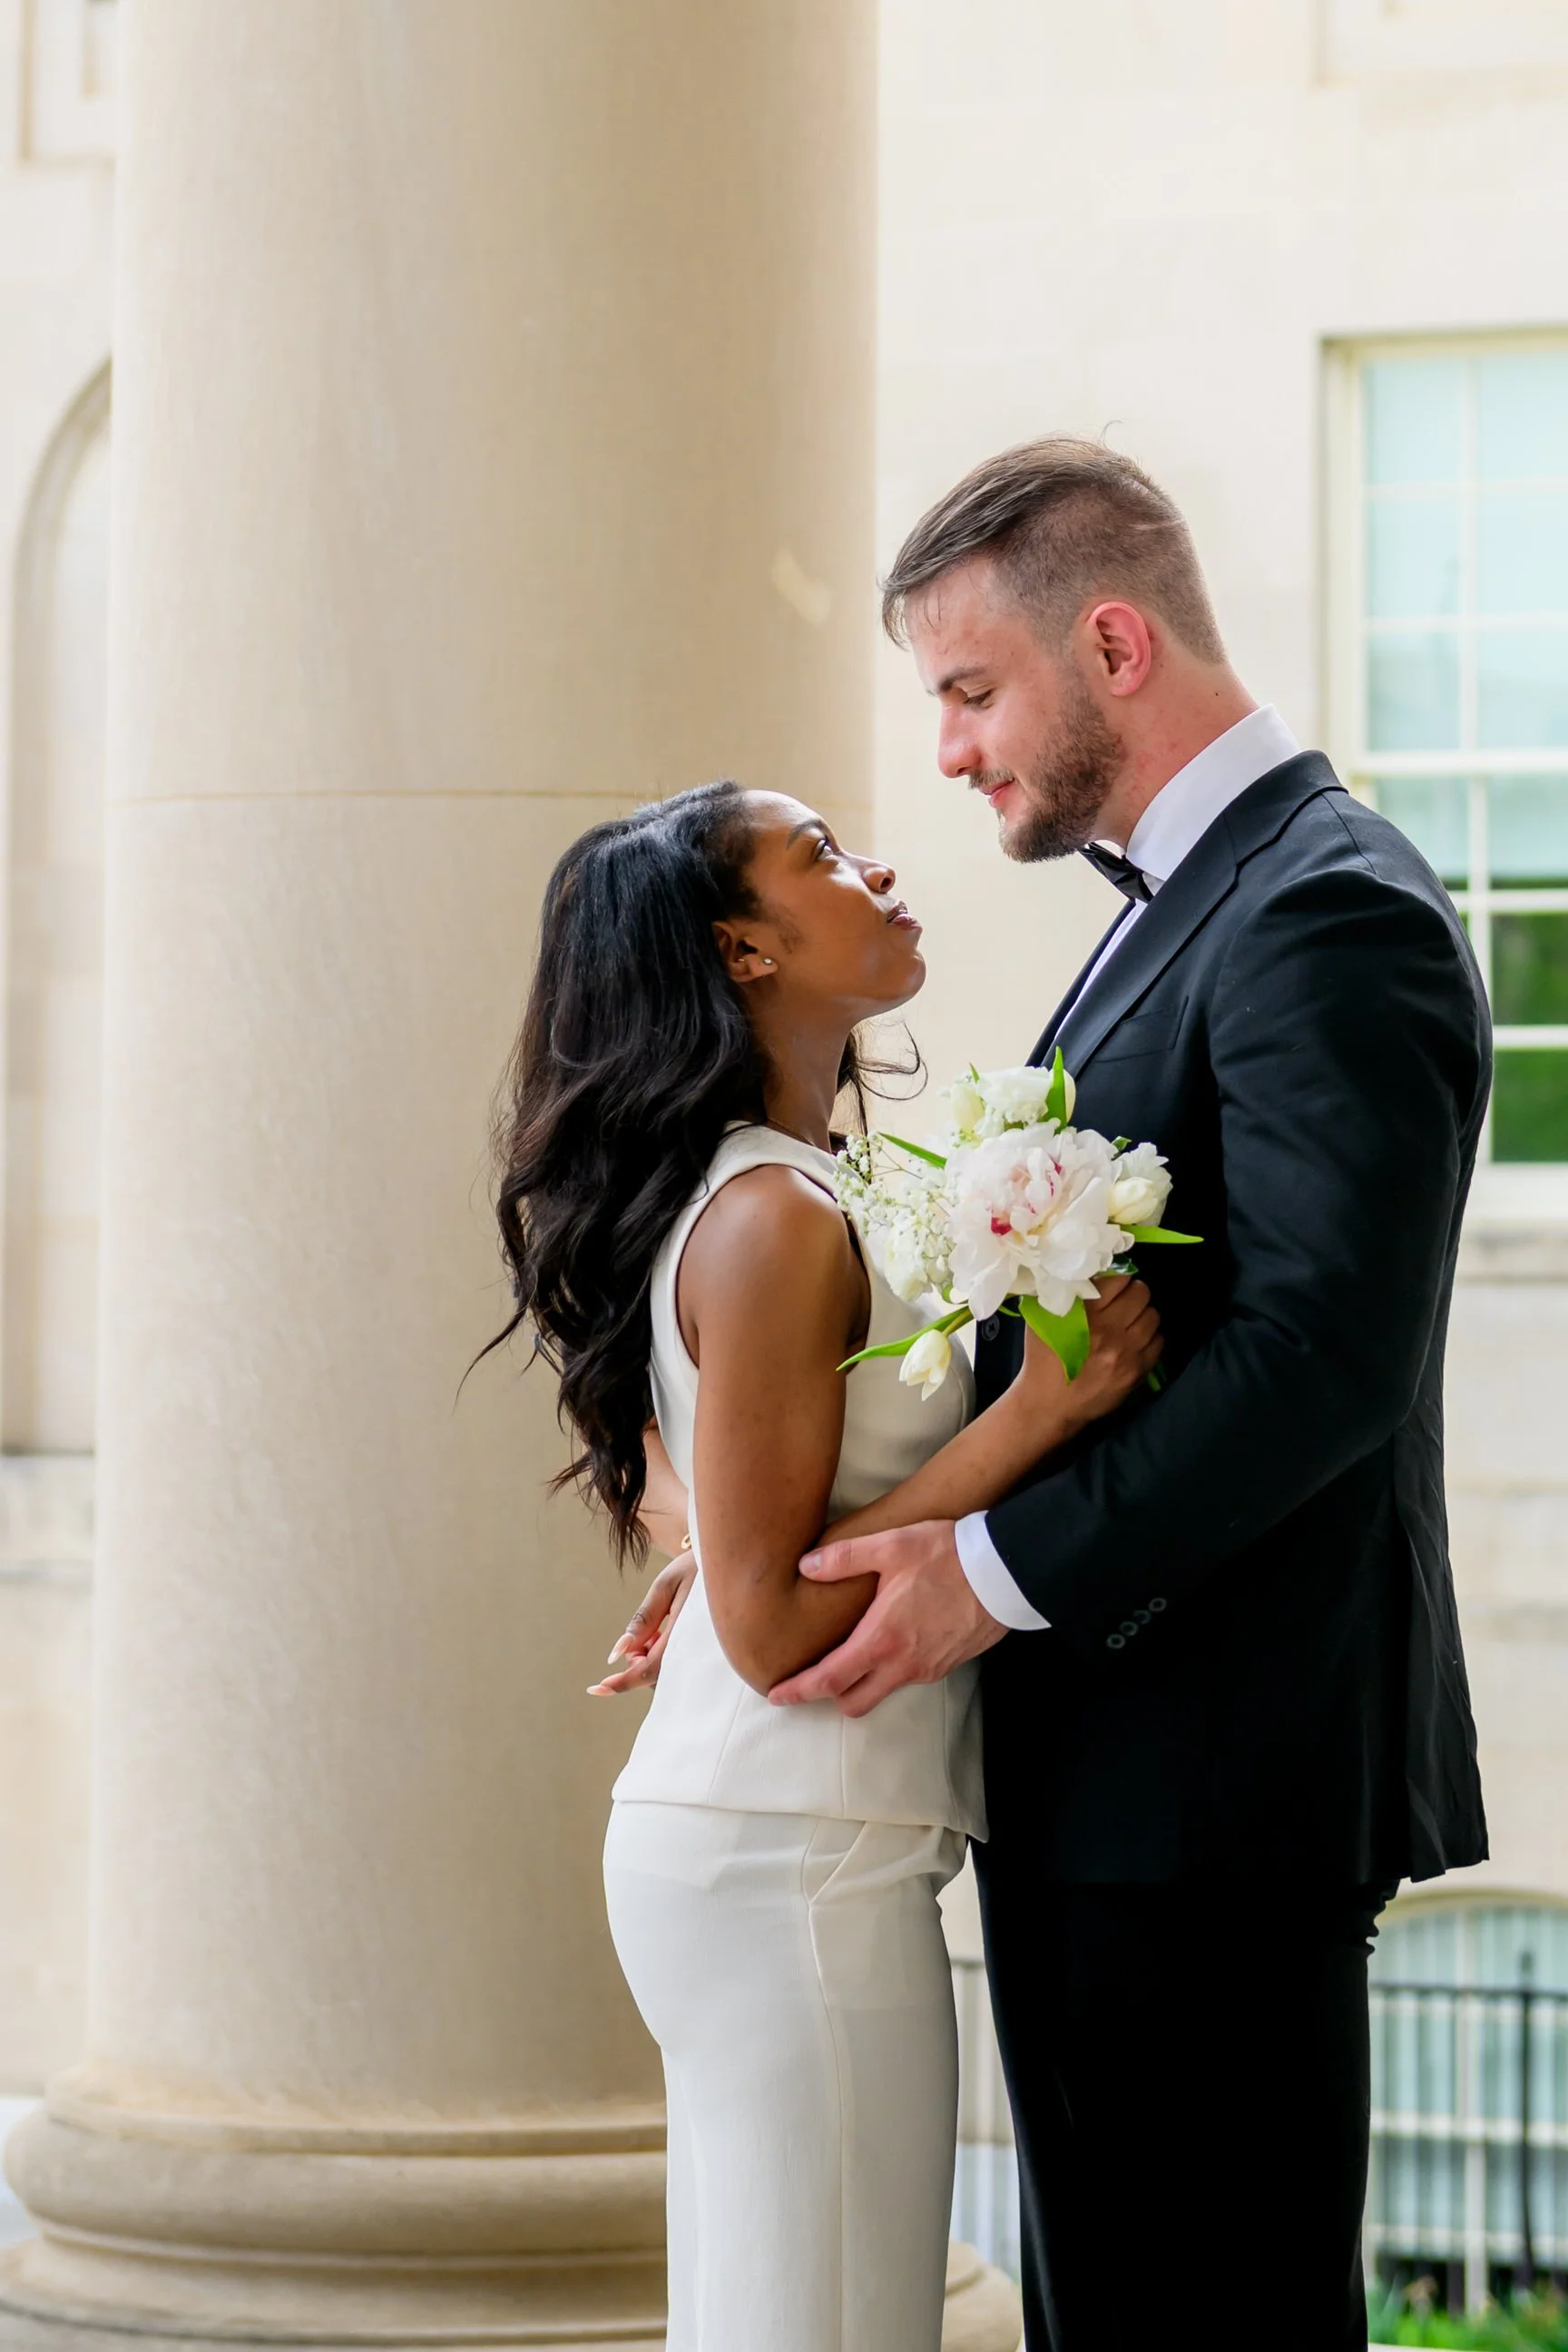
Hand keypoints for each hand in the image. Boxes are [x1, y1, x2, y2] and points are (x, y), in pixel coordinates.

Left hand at [588, 1556, 695, 1695]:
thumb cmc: (699, 1567)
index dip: (622, 1682)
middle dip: (637, 1663)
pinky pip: (680, 1665)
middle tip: (641, 1636)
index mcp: (685, 1633)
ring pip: (667, 1673)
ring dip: (651, 1658)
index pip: (648, 1670)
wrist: (734, 1562)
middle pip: (656, 1676)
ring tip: (658, 1629)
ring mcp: (705, 1653)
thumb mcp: (666, 1585)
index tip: (598, 1688)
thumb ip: (643, 1620)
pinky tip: (667, 1634)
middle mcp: (697, 1650)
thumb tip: (618, 1653)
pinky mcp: (708, 1652)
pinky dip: (664, 1655)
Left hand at [767, 1521, 1004, 1717]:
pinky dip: (889, 1672)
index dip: (799, 1691)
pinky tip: (888, 1645)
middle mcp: (903, 1664)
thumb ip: (845, 1558)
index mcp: (882, 1639)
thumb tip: (806, 1566)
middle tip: (809, 1680)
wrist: (1005, 1573)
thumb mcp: (892, 1546)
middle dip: (828, 1696)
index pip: (829, 1679)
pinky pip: (908, 1679)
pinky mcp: (947, 1665)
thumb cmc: (948, 1557)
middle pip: (853, 1701)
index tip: (777, 1695)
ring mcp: (927, 1669)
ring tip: (847, 1660)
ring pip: (882, 1692)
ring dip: (860, 1684)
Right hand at [1023, 1273, 1161, 1427]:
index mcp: (1084, 1313)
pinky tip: (1136, 1341)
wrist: (1049, 1404)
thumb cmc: (1043, 1358)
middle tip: (1126, 1300)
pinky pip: (1158, 1342)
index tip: (1114, 1285)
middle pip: (1141, 1294)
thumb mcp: (1044, 1319)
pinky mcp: (1136, 1371)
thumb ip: (1067, 1294)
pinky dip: (1150, 1337)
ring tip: (1131, 1321)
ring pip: (1153, 1316)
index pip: (1119, 1279)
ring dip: (1143, 1314)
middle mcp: (1109, 1330)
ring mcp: (1126, 1352)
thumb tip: (1092, 1275)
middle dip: (1134, 1293)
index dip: (1118, 1279)